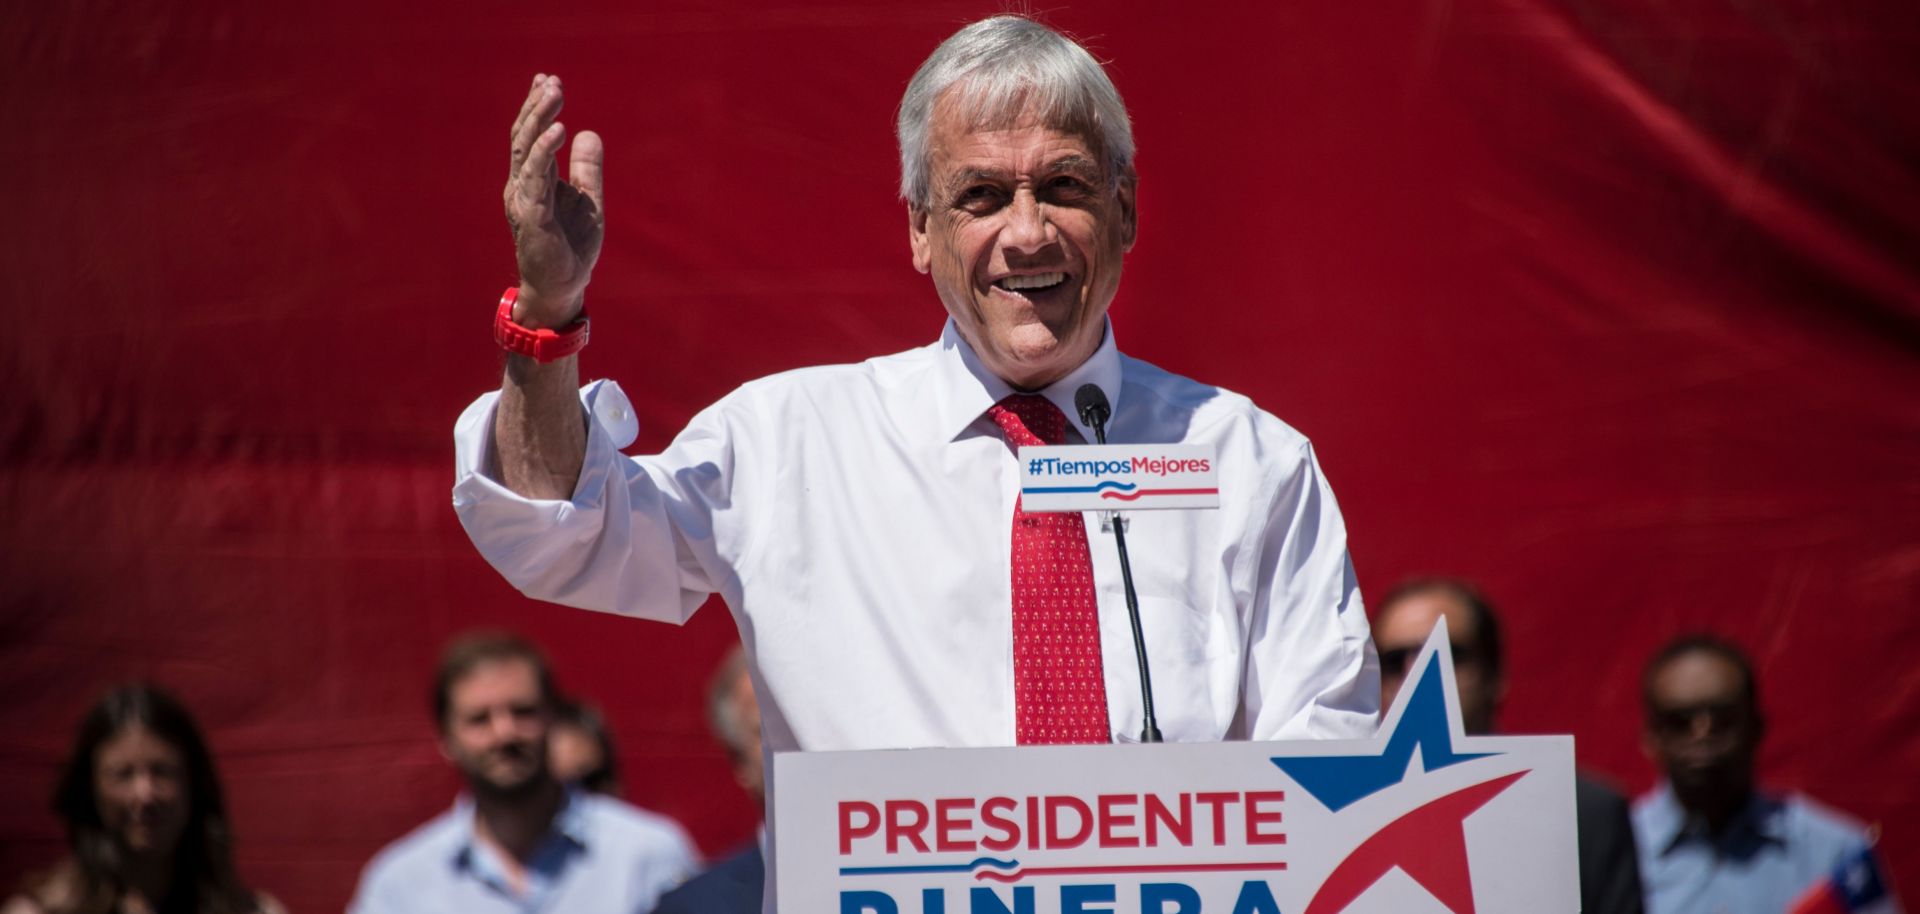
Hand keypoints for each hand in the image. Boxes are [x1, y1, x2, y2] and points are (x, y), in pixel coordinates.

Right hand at [504, 74, 603, 328]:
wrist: (563, 287)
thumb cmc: (572, 246)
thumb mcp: (588, 200)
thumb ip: (587, 169)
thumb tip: (589, 132)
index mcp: (533, 182)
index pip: (530, 137)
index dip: (536, 108)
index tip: (547, 80)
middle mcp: (522, 186)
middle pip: (524, 138)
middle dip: (536, 107)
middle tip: (552, 81)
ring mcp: (524, 200)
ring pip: (526, 151)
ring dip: (539, 120)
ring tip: (555, 95)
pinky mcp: (533, 216)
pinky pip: (537, 178)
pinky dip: (545, 152)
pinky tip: (558, 131)